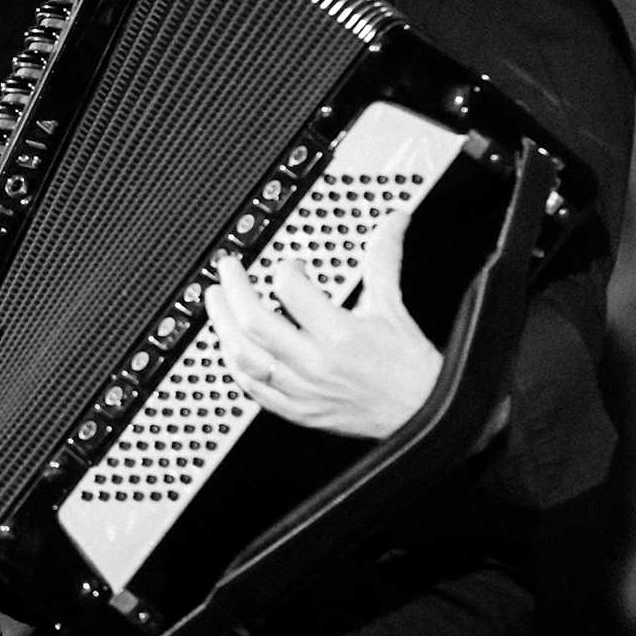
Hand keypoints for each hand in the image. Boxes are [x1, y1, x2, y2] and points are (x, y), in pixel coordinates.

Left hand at [203, 209, 442, 438]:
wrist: (420, 414)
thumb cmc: (406, 366)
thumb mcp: (392, 307)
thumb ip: (383, 259)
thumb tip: (393, 222)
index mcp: (340, 335)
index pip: (291, 292)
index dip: (283, 270)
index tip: (287, 265)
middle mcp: (315, 364)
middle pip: (255, 323)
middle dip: (233, 290)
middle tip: (227, 270)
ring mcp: (302, 391)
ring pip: (245, 358)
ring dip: (224, 326)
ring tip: (215, 302)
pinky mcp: (297, 411)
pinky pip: (253, 390)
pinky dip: (236, 365)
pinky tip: (230, 345)